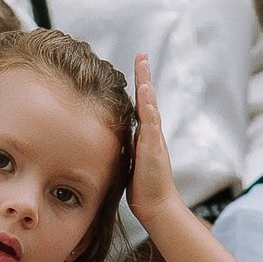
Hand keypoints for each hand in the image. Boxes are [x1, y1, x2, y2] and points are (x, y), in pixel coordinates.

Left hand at [124, 54, 179, 225]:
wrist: (157, 206)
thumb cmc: (142, 189)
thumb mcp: (128, 163)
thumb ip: (123, 149)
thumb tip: (106, 143)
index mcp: (144, 136)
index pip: (140, 106)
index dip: (137, 87)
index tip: (135, 67)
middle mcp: (151, 133)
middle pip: (148, 98)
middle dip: (144, 75)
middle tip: (142, 54)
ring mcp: (154, 139)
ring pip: (151, 105)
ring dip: (147, 82)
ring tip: (143, 62)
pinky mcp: (154, 147)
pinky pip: (151, 122)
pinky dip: (148, 104)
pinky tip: (145, 89)